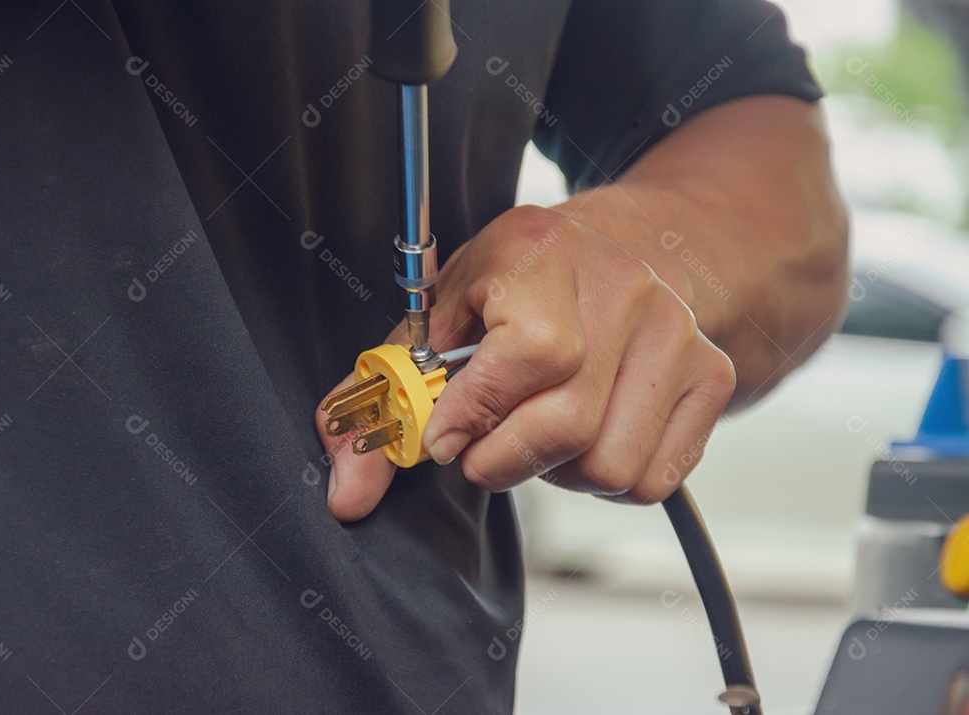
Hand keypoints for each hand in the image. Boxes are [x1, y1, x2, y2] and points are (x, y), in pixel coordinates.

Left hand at [316, 204, 735, 521]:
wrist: (631, 245)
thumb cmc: (520, 284)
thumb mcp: (441, 315)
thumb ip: (385, 399)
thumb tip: (347, 493)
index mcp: (543, 254)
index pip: (527, 358)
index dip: (477, 416)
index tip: (445, 439)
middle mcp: (624, 288)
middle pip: (568, 426)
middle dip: (503, 459)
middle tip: (483, 446)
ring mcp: (677, 334)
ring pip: (611, 465)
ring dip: (558, 472)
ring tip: (540, 433)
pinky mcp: (712, 376)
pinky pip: (653, 480)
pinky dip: (606, 481)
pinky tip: (586, 439)